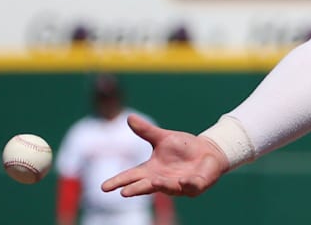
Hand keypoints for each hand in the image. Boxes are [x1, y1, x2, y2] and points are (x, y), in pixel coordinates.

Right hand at [101, 114, 227, 196]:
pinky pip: (190, 186)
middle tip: (124, 193)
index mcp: (151, 170)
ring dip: (161, 185)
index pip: (131, 177)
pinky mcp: (194, 186)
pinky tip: (183, 180)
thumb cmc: (182, 147)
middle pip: (145, 187)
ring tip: (154, 181)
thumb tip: (128, 117)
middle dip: (135, 190)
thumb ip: (146, 131)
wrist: (207, 151)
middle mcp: (162, 181)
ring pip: (167, 188)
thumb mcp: (163, 137)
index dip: (118, 181)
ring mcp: (178, 185)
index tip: (104, 187)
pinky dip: (186, 184)